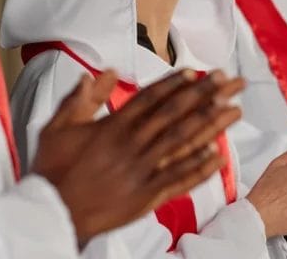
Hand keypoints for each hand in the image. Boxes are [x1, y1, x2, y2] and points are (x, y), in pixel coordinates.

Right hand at [32, 69, 243, 245]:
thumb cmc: (53, 171)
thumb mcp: (58, 127)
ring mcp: (142, 170)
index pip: (152, 98)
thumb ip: (82, 98)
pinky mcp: (147, 196)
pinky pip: (179, 179)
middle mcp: (133, 144)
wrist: (51, 213)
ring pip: (184, 142)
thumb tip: (102, 72)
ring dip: (212, 124)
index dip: (177, 84)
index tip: (198, 73)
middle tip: (230, 82)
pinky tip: (220, 155)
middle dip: (206, 95)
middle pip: (176, 114)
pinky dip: (200, 167)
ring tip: (235, 111)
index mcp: (114, 126)